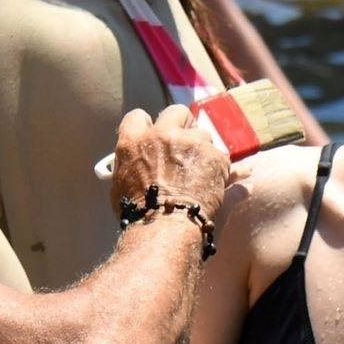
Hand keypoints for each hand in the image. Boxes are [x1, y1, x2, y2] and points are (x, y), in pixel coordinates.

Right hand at [108, 106, 229, 220]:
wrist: (165, 230)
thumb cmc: (139, 215)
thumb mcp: (120, 187)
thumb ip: (131, 166)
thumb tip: (137, 164)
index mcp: (133, 141)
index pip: (138, 117)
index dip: (147, 126)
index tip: (152, 135)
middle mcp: (163, 135)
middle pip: (177, 113)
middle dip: (183, 124)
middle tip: (185, 143)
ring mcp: (191, 143)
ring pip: (203, 135)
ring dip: (202, 151)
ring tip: (201, 174)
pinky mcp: (215, 157)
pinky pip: (223, 159)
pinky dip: (222, 170)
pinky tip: (222, 181)